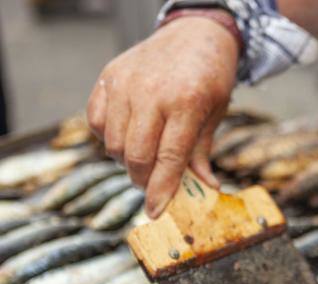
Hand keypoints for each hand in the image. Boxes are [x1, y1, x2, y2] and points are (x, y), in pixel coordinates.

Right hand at [86, 16, 238, 217]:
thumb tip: (206, 187)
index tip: (155, 212)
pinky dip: (106, 137)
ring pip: (112, 143)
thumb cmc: (211, 77)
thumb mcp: (216, 114)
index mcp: (187, 102)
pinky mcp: (109, 76)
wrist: (197, 33)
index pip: (169, 158)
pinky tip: (126, 136)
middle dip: (143, 179)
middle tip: (153, 184)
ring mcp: (126, 82)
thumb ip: (203, 152)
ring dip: (126, 161)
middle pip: (136, 155)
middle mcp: (152, 92)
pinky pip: (95, 121)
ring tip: (144, 157)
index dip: (161, 190)